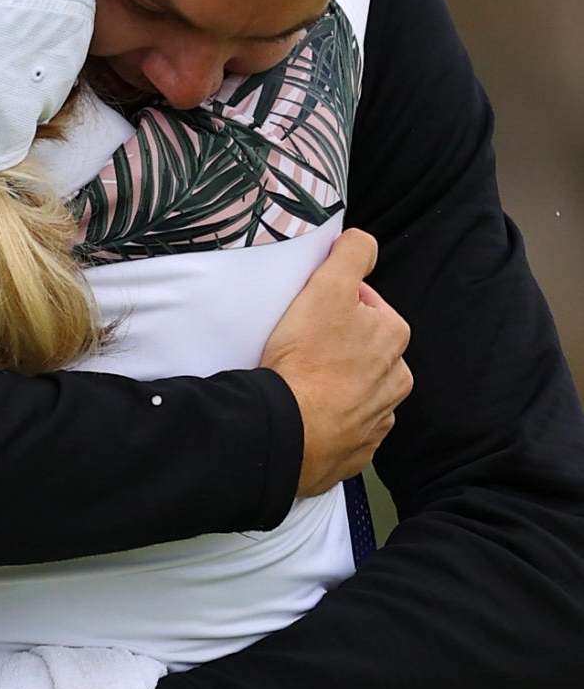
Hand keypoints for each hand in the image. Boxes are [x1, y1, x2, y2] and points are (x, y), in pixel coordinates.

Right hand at [260, 229, 412, 496]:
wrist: (290, 430)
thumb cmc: (307, 357)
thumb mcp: (327, 289)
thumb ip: (352, 254)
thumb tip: (362, 239)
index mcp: (394, 336)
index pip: (365, 305)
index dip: (334, 303)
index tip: (308, 313)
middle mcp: (397, 378)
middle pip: (363, 349)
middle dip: (338, 346)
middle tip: (299, 347)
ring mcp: (379, 418)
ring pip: (358, 389)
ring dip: (336, 384)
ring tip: (300, 382)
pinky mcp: (358, 448)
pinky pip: (346, 426)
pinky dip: (330, 419)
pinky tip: (306, 413)